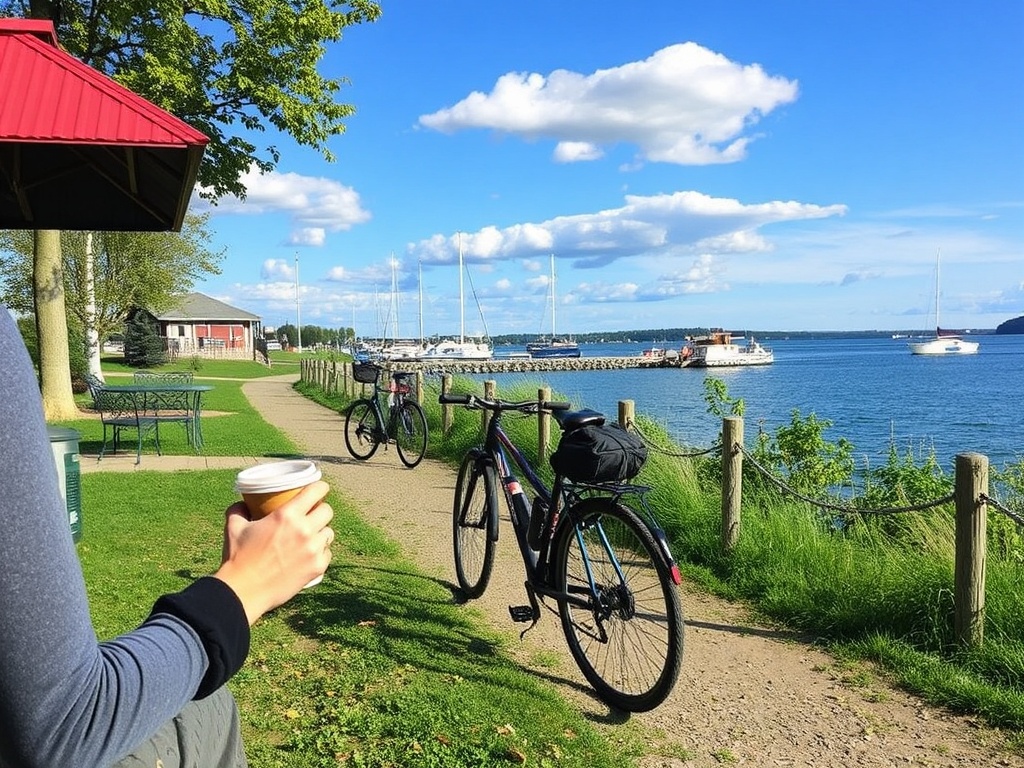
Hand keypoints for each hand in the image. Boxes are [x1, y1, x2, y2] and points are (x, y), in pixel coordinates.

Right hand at [213, 480, 333, 623]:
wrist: (242, 591)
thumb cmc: (237, 558)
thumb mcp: (234, 527)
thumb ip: (239, 509)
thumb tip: (242, 503)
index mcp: (286, 515)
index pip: (316, 491)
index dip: (320, 488)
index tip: (318, 490)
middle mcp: (304, 530)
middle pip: (327, 511)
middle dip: (320, 510)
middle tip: (311, 515)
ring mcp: (313, 550)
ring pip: (329, 533)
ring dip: (321, 532)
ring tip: (310, 537)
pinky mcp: (317, 568)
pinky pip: (327, 553)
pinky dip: (320, 553)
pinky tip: (310, 555)